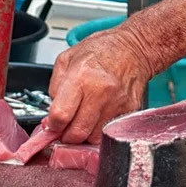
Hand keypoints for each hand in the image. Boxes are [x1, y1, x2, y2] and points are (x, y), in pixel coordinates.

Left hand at [45, 26, 152, 143]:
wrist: (133, 48)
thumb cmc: (100, 51)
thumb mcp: (66, 59)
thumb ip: (54, 88)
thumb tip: (52, 115)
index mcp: (80, 77)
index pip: (60, 115)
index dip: (53, 125)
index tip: (53, 124)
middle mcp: (100, 92)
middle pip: (77, 133)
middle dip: (67, 135)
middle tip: (66, 128)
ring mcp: (117, 103)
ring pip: (93, 138)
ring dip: (84, 135)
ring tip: (83, 121)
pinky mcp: (130, 111)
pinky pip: (109, 132)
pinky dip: (100, 130)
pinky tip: (98, 117)